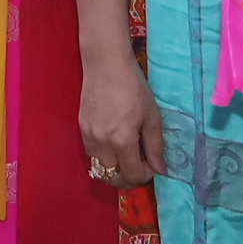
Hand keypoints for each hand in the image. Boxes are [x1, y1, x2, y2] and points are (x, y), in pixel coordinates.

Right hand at [79, 55, 167, 187]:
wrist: (106, 63)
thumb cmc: (133, 86)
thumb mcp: (151, 116)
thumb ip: (156, 146)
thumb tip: (160, 170)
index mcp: (122, 140)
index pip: (133, 175)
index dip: (146, 175)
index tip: (152, 164)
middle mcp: (102, 143)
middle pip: (113, 179)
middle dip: (129, 179)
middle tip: (140, 168)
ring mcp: (89, 136)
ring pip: (100, 169)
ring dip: (115, 171)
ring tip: (127, 158)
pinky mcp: (81, 128)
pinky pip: (92, 155)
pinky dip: (104, 158)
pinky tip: (114, 146)